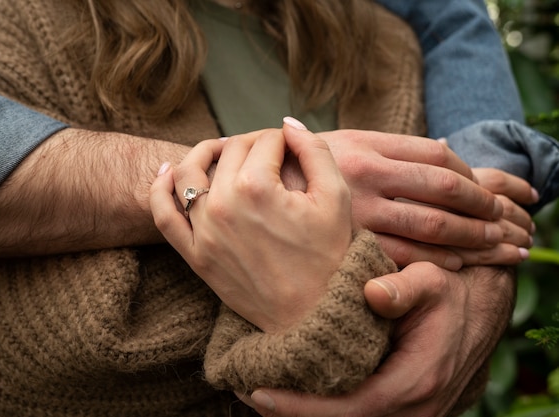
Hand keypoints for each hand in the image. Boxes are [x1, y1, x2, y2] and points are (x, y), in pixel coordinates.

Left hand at [150, 118, 351, 332]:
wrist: (312, 315)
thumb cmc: (329, 257)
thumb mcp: (335, 198)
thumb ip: (314, 150)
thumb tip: (288, 124)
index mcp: (257, 188)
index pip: (266, 142)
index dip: (283, 139)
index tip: (292, 148)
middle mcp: (223, 205)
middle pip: (230, 151)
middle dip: (252, 143)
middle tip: (269, 152)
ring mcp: (204, 231)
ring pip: (188, 172)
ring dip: (204, 152)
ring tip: (220, 149)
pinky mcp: (194, 254)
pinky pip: (162, 214)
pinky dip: (160, 188)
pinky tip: (169, 172)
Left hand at [241, 264, 514, 416]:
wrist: (478, 316)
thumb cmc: (449, 296)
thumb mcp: (433, 282)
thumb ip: (406, 288)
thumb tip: (374, 294)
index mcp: (414, 382)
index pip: (350, 408)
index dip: (303, 407)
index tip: (260, 392)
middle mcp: (413, 409)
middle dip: (292, 414)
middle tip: (245, 391)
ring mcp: (408, 414)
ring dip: (304, 413)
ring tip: (258, 392)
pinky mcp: (400, 409)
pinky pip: (357, 415)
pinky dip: (322, 409)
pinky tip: (292, 392)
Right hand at [282, 130, 531, 268]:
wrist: (245, 200)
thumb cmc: (295, 170)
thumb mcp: (336, 145)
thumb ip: (387, 146)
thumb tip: (444, 148)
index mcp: (365, 146)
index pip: (438, 155)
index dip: (473, 174)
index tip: (487, 189)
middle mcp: (365, 176)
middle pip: (446, 189)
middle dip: (486, 206)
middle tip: (509, 220)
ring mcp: (358, 213)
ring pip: (434, 225)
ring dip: (476, 236)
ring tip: (501, 245)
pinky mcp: (350, 247)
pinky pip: (408, 256)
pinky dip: (441, 260)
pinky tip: (460, 264)